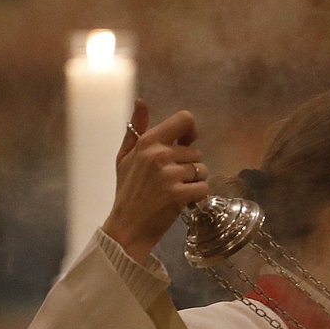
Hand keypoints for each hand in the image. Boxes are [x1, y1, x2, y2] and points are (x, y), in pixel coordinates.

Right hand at [101, 101, 208, 262]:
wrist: (127, 226)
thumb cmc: (127, 191)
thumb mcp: (125, 156)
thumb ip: (136, 128)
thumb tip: (141, 101)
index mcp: (147, 142)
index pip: (185, 119)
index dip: (191, 130)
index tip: (186, 143)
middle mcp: (159, 154)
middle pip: (196, 151)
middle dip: (190, 166)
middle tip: (171, 180)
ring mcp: (169, 175)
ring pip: (202, 170)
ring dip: (195, 182)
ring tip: (175, 190)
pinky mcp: (178, 194)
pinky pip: (204, 188)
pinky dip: (198, 196)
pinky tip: (182, 201)